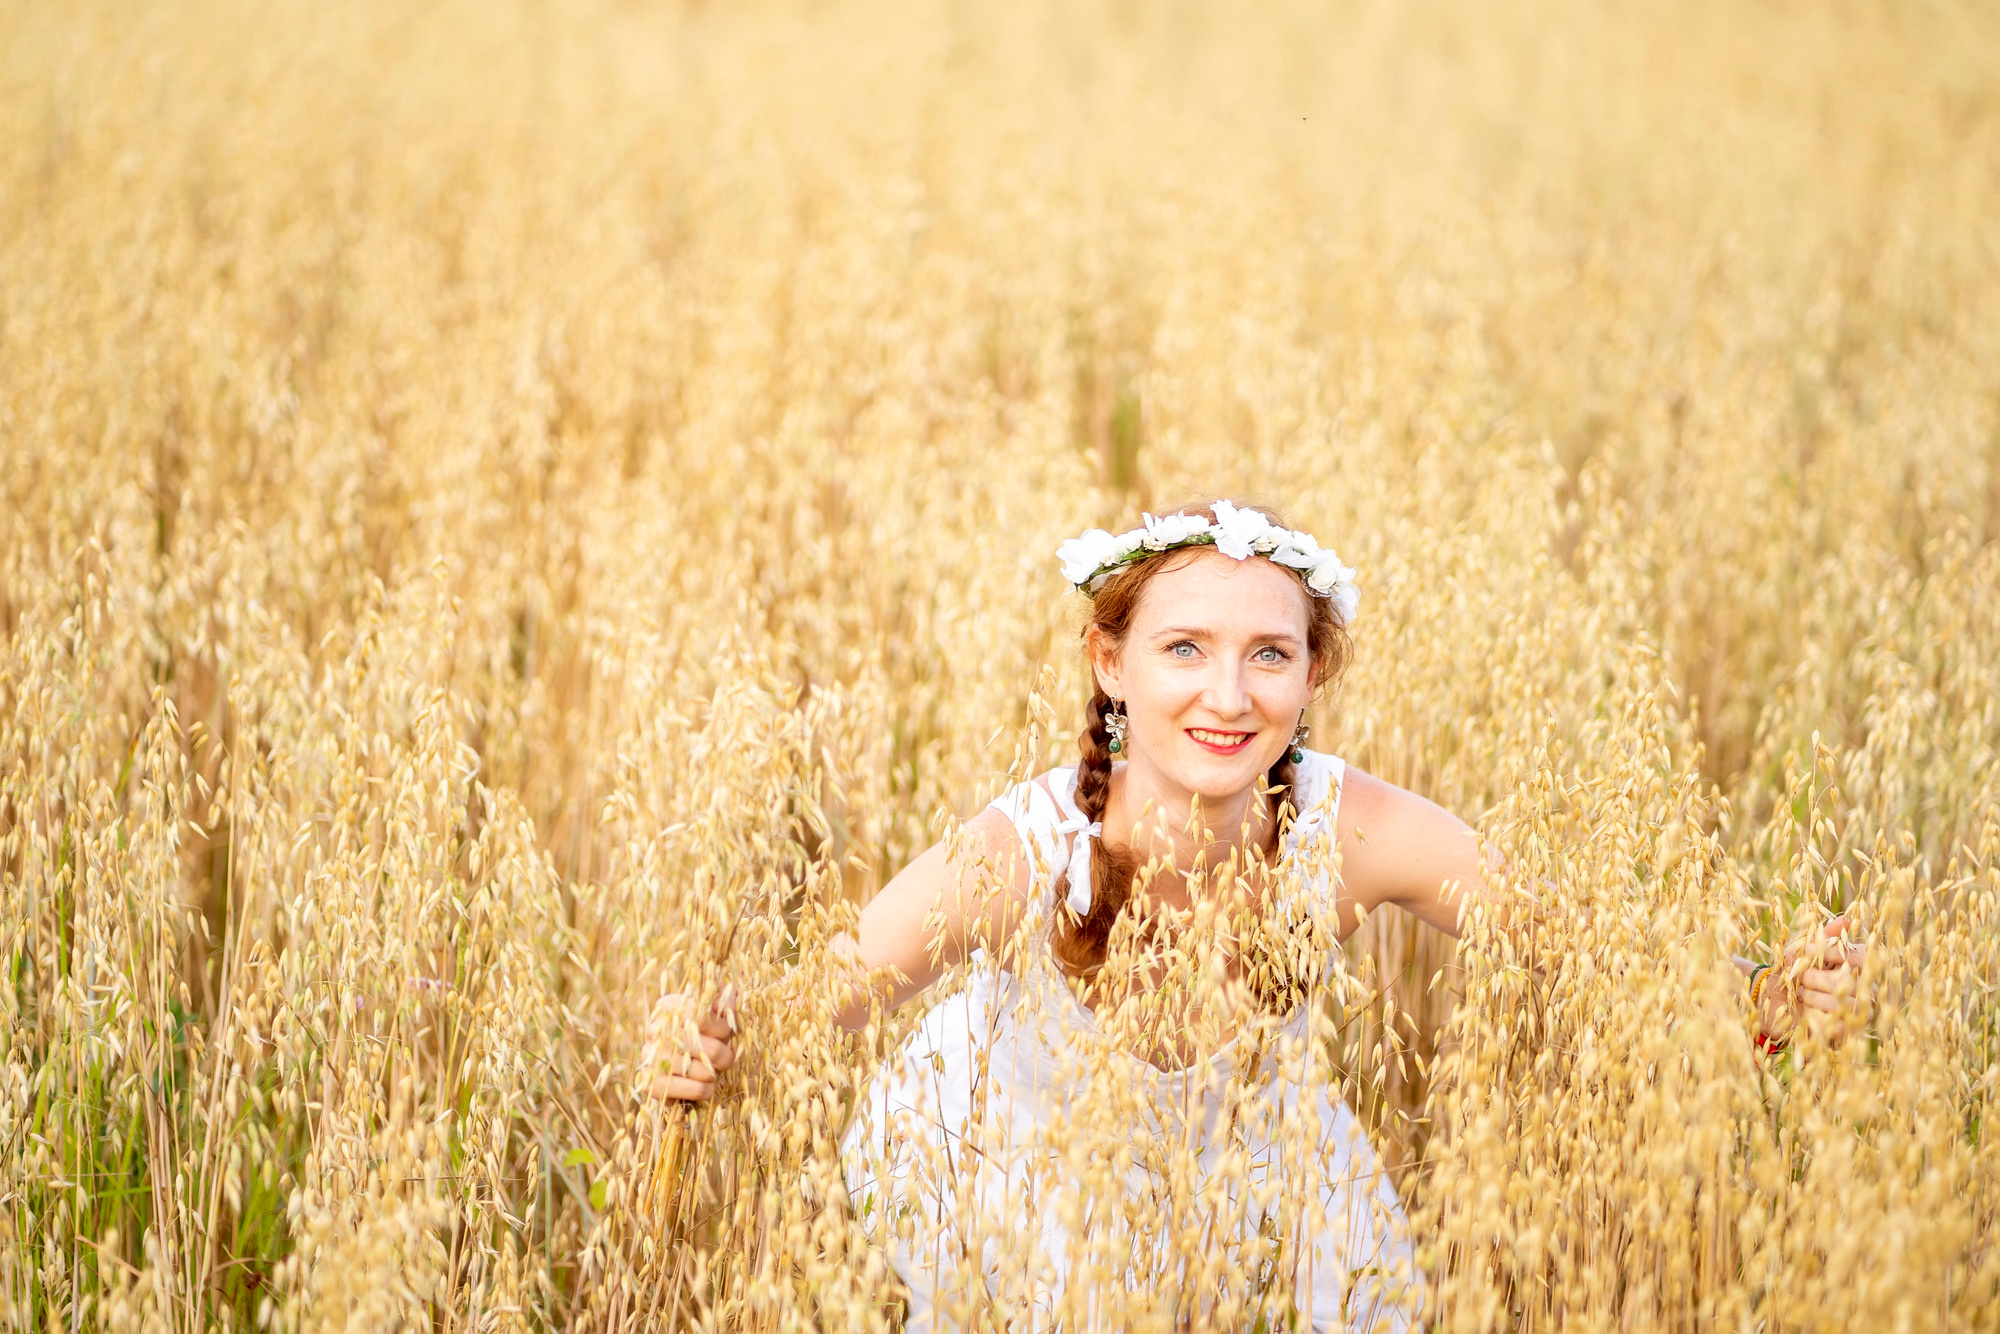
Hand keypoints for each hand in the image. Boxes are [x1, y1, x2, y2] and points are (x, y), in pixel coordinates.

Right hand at [644, 987, 737, 1101]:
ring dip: (715, 1074)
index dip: (723, 1029)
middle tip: (723, 1057)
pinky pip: (696, 1089)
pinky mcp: (652, 1085)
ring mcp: (651, 1058)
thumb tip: (729, 994)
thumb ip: (721, 1005)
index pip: (706, 1017)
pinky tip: (704, 1085)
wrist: (671, 1069)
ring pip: (705, 1071)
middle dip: (724, 1056)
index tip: (725, 1034)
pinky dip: (706, 1090)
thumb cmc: (698, 1037)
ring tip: (710, 1070)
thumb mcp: (710, 1017)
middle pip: (711, 1049)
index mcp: (669, 1006)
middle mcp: (655, 1030)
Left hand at [1759, 917, 1867, 1047]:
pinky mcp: (1845, 1035)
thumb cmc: (1790, 970)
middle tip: (1801, 977)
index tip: (1805, 951)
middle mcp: (1865, 990)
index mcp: (1857, 967)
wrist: (1769, 1000)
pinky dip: (1816, 1017)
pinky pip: (1839, 1027)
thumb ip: (1821, 935)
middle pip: (1852, 982)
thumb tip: (1846, 921)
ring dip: (1814, 997)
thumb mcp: (1799, 949)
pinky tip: (1805, 1013)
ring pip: (1846, 1005)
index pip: (1864, 957)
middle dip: (1818, 977)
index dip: (1834, 953)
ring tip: (1802, 994)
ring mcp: (1857, 1014)